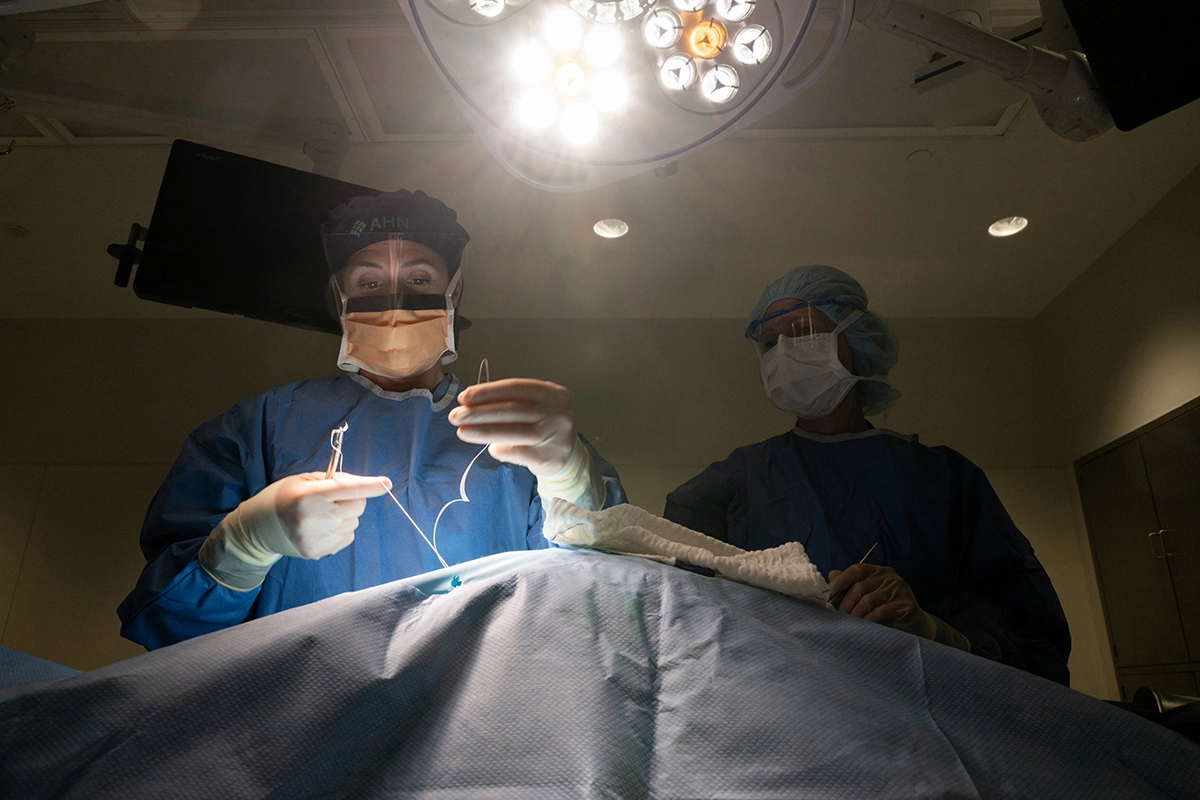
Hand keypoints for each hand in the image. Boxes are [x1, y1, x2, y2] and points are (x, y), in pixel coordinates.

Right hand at [268, 472, 391, 558]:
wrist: (260, 527)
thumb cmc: (285, 497)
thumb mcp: (304, 480)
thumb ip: (334, 480)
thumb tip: (362, 485)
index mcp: (307, 496)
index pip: (346, 489)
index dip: (369, 486)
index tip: (386, 483)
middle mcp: (310, 519)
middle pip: (357, 507)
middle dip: (354, 499)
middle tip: (337, 498)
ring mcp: (313, 539)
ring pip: (353, 523)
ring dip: (346, 516)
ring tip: (324, 514)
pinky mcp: (315, 552)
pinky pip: (346, 538)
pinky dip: (341, 530)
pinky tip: (323, 527)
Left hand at [448, 378, 576, 476]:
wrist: (568, 456)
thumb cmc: (543, 425)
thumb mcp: (535, 405)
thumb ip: (509, 402)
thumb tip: (470, 404)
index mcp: (552, 393)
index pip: (515, 388)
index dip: (488, 392)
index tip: (464, 397)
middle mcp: (557, 412)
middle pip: (513, 410)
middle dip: (480, 413)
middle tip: (456, 416)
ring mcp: (555, 436)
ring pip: (514, 432)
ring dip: (483, 432)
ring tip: (462, 431)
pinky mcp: (549, 458)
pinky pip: (517, 453)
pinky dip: (500, 449)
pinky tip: (491, 448)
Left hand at [826, 563, 925, 633]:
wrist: (910, 618)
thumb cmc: (883, 603)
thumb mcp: (867, 591)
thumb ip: (850, 582)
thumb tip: (831, 575)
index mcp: (876, 570)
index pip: (856, 570)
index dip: (840, 581)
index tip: (828, 594)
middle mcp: (888, 576)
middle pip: (860, 587)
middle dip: (846, 603)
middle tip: (839, 614)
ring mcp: (899, 589)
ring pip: (869, 600)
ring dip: (856, 613)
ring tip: (850, 621)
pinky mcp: (906, 604)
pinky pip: (882, 611)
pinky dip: (869, 618)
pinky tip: (865, 624)